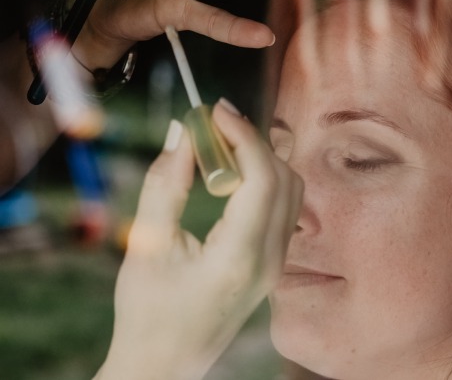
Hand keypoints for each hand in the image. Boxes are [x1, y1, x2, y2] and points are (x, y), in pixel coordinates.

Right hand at [95, 100, 302, 379]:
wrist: (166, 362)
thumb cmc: (148, 311)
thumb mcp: (147, 244)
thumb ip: (166, 183)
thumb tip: (182, 130)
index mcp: (241, 257)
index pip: (262, 177)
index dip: (242, 134)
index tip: (215, 109)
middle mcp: (271, 259)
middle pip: (283, 177)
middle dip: (251, 141)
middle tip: (211, 125)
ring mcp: (278, 263)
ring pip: (291, 189)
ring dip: (260, 159)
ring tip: (218, 148)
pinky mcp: (274, 263)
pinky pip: (284, 206)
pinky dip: (263, 179)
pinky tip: (230, 176)